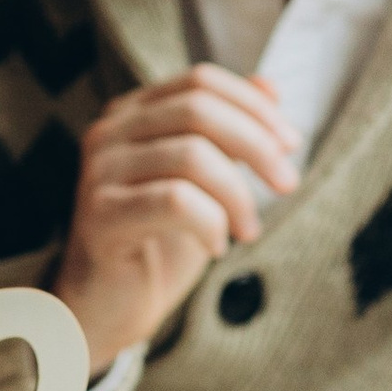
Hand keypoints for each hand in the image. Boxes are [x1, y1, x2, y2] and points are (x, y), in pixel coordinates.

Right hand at [51, 67, 302, 370]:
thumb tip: (271, 87)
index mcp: (133, 114)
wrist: (107, 309)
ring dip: (237, 195)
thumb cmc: (157, 245)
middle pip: (198, 109)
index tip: (291, 144)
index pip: (200, 81)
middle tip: (288, 184)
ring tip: (248, 231)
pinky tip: (215, 247)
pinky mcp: (101, 213)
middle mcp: (110, 132)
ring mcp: (100, 171)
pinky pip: (175, 201)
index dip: (253, 106)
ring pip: (192, 155)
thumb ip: (229, 133)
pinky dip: (210, 223)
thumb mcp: (205, 182)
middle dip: (256, 144)